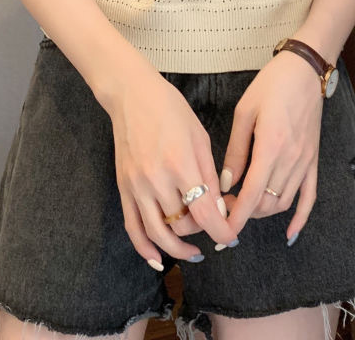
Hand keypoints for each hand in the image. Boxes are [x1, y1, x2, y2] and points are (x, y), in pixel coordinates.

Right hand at [107, 68, 238, 267]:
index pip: (203, 214)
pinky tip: (159, 258)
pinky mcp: (123, 188)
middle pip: (182, 226)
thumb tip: (218, 208)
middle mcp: (156, 180)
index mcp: (180, 164)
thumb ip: (209, 175)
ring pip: (158, 234)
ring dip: (177, 249)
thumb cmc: (170, 109)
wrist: (132, 95)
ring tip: (194, 252)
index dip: (221, 230)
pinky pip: (132, 228)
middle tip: (213, 225)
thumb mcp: (200, 137)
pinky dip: (144, 248)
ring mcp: (136, 186)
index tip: (231, 236)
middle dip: (202, 232)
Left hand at [220, 51, 323, 240]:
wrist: (304, 71)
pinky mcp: (314, 160)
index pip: (253, 194)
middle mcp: (291, 159)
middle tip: (224, 205)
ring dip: (263, 211)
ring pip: (284, 202)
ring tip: (244, 205)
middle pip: (267, 202)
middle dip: (244, 212)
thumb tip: (226, 182)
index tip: (223, 230)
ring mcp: (305, 162)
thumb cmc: (271, 86)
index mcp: (271, 146)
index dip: (237, 216)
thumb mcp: (245, 113)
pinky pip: (310, 196)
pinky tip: (289, 233)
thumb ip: (236, 151)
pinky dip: (300, 218)